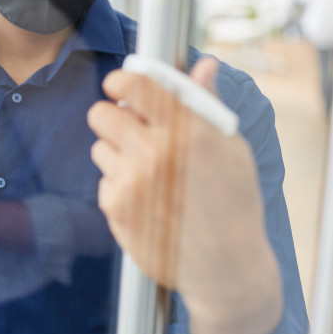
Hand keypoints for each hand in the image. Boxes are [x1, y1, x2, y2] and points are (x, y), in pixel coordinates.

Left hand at [87, 57, 282, 333]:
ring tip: (148, 171)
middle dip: (112, 116)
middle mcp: (155, 153)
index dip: (121, 80)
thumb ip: (206, 106)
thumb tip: (203, 65)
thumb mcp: (231, 149)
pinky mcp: (115, 207)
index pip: (136, 85)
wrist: (227, 268)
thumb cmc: (233, 203)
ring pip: (99, 147)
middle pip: (101, 113)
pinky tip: (147, 200)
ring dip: (116, 153)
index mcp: (188, 131)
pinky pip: (104, 179)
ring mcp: (131, 182)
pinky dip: (119, 185)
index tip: (120, 84)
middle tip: (129, 127)